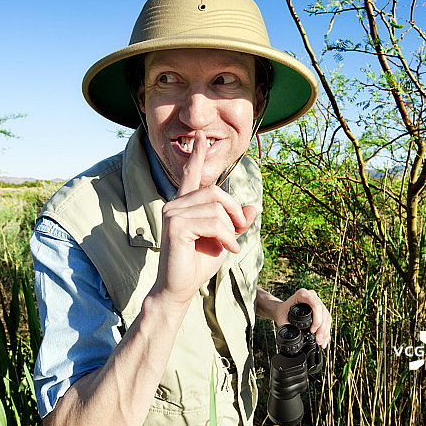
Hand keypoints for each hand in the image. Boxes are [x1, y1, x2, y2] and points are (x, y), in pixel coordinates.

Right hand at [152, 131, 257, 306]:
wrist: (180, 289)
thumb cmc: (198, 264)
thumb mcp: (225, 240)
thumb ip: (236, 222)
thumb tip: (253, 206)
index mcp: (184, 205)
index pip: (190, 174)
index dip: (197, 155)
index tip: (200, 136)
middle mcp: (175, 205)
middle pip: (215, 191)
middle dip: (234, 211)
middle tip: (239, 232)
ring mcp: (172, 214)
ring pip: (216, 208)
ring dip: (231, 230)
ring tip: (230, 246)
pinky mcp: (175, 226)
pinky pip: (213, 222)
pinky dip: (227, 237)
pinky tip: (227, 250)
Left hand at [276, 289, 331, 348]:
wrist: (282, 310)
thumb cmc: (282, 313)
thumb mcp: (282, 319)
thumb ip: (286, 327)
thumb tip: (292, 337)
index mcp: (302, 294)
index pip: (315, 306)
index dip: (317, 319)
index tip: (312, 331)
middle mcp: (312, 296)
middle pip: (323, 312)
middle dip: (322, 329)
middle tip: (318, 341)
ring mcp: (317, 301)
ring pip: (327, 317)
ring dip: (325, 331)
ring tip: (321, 343)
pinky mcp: (320, 309)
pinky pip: (326, 319)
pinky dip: (326, 330)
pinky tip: (324, 340)